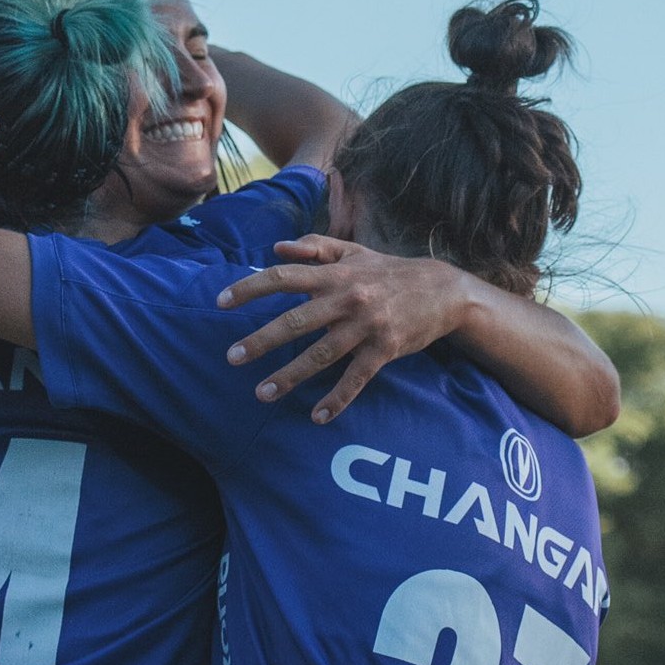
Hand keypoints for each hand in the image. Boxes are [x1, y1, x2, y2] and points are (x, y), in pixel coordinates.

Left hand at [215, 235, 468, 423]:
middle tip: (233, 357)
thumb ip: (314, 248)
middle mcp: (347, 299)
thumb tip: (276, 249)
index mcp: (335, 275)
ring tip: (262, 393)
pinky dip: (336, 399)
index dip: (250, 288)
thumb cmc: (389, 272)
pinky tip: (317, 417)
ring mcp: (366, 327)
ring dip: (290, 376)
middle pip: (295, 321)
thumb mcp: (354, 252)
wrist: (443, 290)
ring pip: (321, 355)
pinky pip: (356, 379)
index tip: (221, 302)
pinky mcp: (385, 350)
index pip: (283, 277)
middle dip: (261, 341)